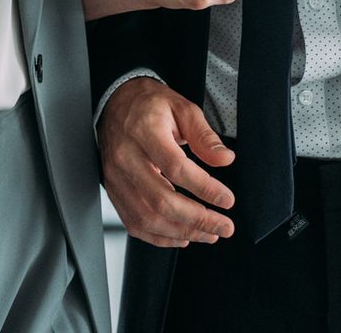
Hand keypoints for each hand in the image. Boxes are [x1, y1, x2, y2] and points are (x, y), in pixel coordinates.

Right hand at [98, 77, 235, 247]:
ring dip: (182, 232)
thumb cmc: (149, 106)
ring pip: (147, 217)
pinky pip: (134, 223)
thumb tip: (225, 159)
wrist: (115, 104)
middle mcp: (126, 157)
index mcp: (144, 131)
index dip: (204, 188)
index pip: (176, 168)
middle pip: (161, 200)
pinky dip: (160, 236)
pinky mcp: (113, 190)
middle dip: (198, 219)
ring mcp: (116, 177)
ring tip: (208, 233)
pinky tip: (182, 236)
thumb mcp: (182, 108)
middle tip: (224, 227)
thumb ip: (204, 135)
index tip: (227, 200)